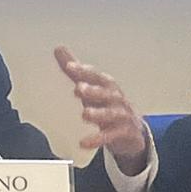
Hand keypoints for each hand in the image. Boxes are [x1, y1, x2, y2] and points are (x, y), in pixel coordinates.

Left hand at [54, 45, 147, 174]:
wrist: (132, 131)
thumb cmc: (108, 105)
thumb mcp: (92, 87)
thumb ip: (75, 71)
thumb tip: (59, 49)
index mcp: (107, 86)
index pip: (96, 76)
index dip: (85, 71)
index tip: (70, 66)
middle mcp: (116, 99)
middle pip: (107, 92)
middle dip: (94, 90)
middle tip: (79, 89)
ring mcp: (122, 116)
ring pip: (112, 113)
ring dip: (99, 113)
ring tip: (85, 114)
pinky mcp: (124, 133)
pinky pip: (112, 136)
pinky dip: (99, 139)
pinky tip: (84, 143)